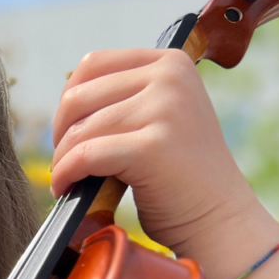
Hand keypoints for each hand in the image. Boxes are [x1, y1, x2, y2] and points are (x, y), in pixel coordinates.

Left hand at [50, 49, 275, 268]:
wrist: (218, 216)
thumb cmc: (178, 172)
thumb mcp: (159, 116)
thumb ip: (124, 96)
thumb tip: (65, 99)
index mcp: (171, 62)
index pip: (92, 64)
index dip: (69, 100)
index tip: (70, 130)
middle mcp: (170, 77)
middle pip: (77, 97)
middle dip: (61, 133)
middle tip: (67, 160)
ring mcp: (164, 109)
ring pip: (79, 130)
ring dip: (62, 160)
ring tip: (70, 179)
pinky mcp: (152, 146)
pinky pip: (85, 156)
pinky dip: (66, 174)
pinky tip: (67, 188)